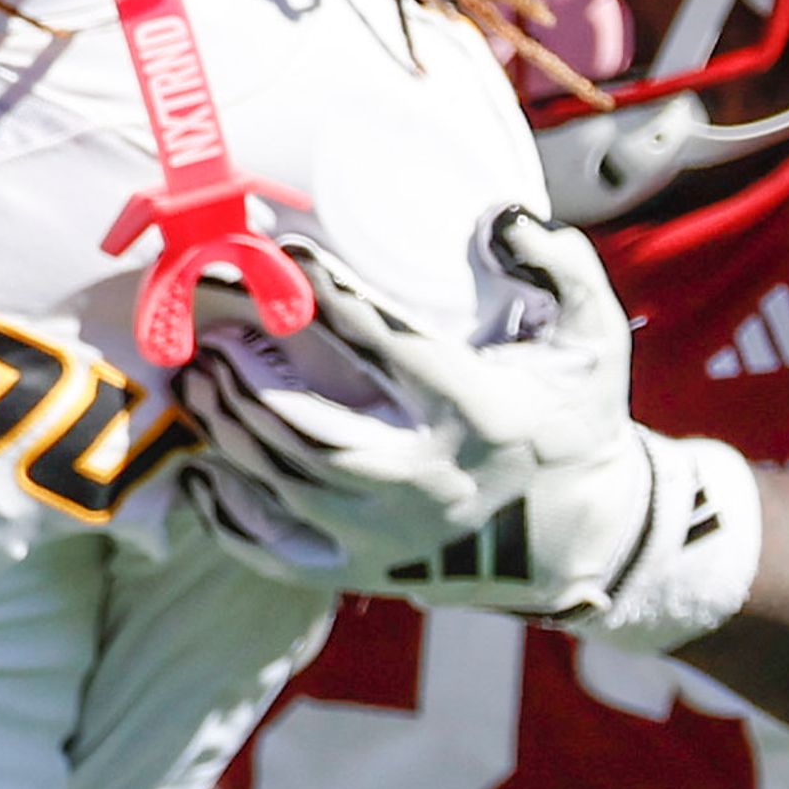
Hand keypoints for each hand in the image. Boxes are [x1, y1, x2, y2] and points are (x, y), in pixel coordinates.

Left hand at [170, 210, 761, 643]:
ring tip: (196, 380)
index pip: (391, 347)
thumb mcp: (591, 334)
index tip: (286, 251)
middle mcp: (432, 483)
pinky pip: (278, 554)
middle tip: (213, 334)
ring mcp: (395, 538)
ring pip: (287, 486)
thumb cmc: (575, 412)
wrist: (585, 529)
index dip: (332, 295)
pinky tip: (200, 471)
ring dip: (230, 431)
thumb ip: (557, 265)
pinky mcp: (368, 572)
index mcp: (482, 415)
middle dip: (250, 381)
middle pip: (315, 434)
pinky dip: (229, 517)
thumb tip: (497, 216)